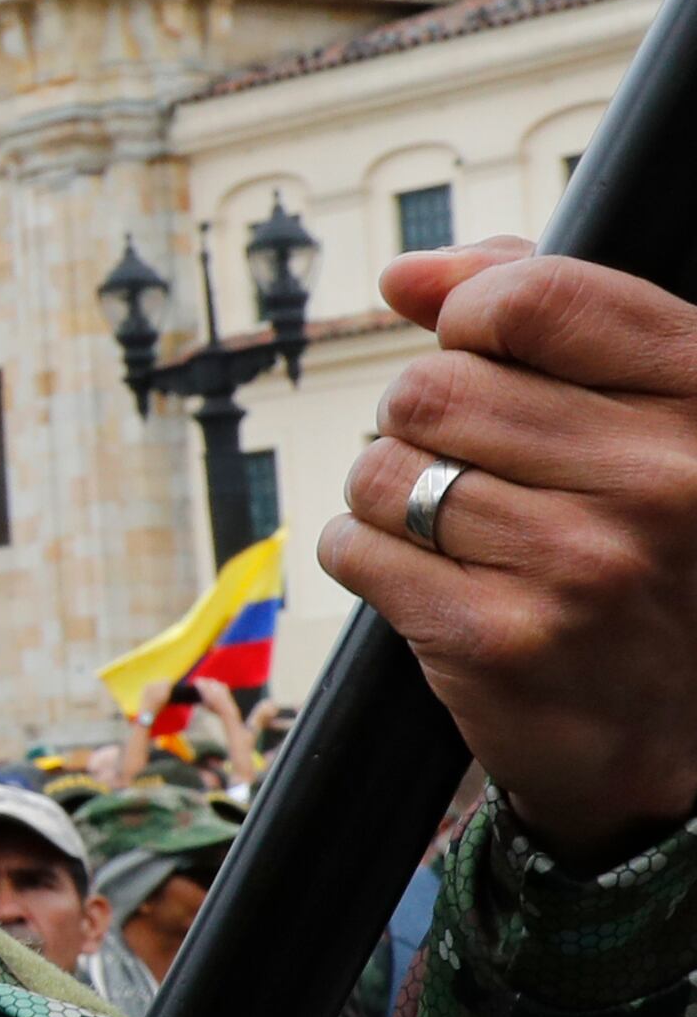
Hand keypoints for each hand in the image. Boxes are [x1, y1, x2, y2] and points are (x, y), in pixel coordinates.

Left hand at [328, 244, 696, 863]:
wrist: (681, 739)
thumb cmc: (657, 549)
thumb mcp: (655, 414)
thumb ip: (553, 315)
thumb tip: (406, 277)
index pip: (535, 297)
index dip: (474, 319)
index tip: (483, 354)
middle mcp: (668, 482)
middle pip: (435, 385)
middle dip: (428, 423)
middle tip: (485, 476)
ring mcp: (585, 566)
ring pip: (384, 467)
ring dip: (396, 496)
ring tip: (472, 536)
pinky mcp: (500, 642)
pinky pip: (353, 546)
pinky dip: (371, 558)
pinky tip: (445, 587)